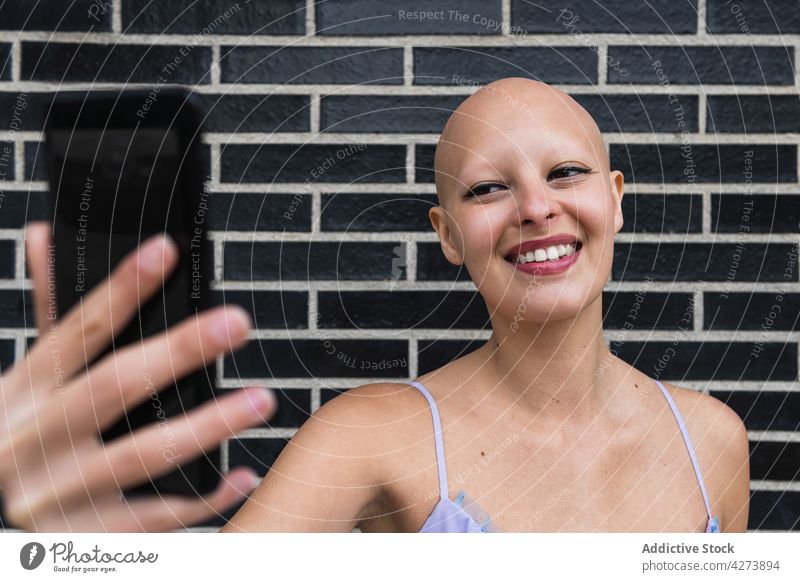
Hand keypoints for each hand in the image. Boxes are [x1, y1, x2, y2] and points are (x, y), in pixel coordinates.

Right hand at [0, 223, 275, 531]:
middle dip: (180, 350)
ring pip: (145, 453)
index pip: (78, 330)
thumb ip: (52, 319)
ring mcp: (58, 496)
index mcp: (22, 394)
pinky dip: (206, 498)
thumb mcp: (23, 387)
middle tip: (237, 322)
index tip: (166, 251)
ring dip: (210, 424)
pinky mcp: (85, 541)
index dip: (122, 289)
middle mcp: (35, 442)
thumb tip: (48, 236)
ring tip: (261, 399)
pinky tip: (244, 474)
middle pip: (115, 385)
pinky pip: (157, 519)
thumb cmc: (21, 444)